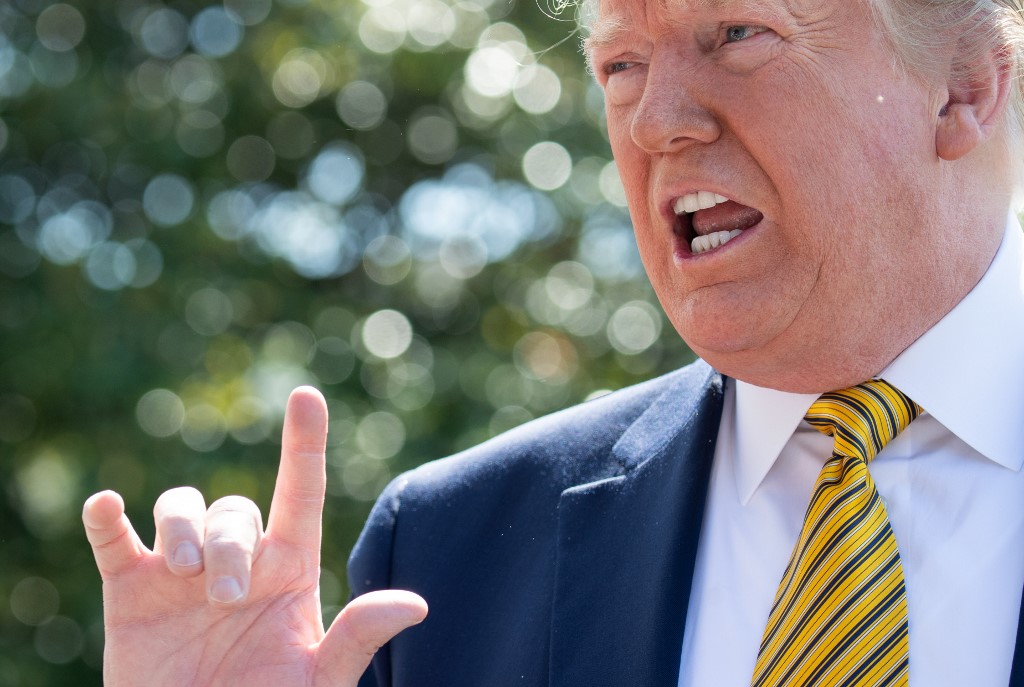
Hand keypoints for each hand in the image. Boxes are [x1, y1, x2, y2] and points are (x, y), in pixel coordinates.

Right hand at [83, 386, 426, 685]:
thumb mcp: (316, 679)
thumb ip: (356, 639)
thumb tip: (416, 605)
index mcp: (288, 569)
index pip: (300, 490)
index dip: (305, 443)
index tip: (307, 396)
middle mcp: (238, 560)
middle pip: (235, 510)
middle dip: (228, 544)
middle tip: (225, 598)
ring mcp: (181, 573)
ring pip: (182, 506)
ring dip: (183, 527)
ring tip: (184, 571)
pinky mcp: (131, 591)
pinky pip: (114, 541)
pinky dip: (105, 520)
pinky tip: (105, 507)